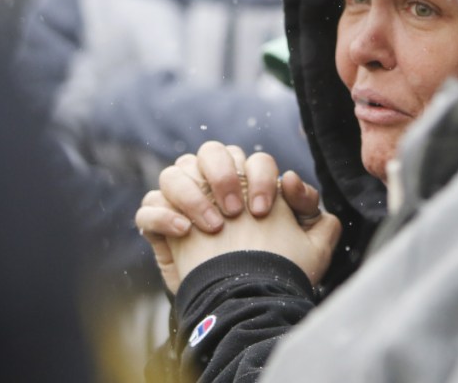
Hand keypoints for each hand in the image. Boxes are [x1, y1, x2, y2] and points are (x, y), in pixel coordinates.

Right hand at [136, 142, 329, 291]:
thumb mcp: (309, 244)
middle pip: (209, 152)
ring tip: (213, 227)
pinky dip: (163, 215)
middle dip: (223, 176)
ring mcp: (183, 203)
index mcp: (247, 182)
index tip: (262, 211)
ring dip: (192, 195)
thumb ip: (309, 208)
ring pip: (173, 174)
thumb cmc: (275, 269)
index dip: (259, 177)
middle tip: (235, 212)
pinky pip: (148, 207)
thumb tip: (290, 179)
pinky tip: (184, 232)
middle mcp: (213, 185)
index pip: (250, 159)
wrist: (243, 305)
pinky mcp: (160, 228)